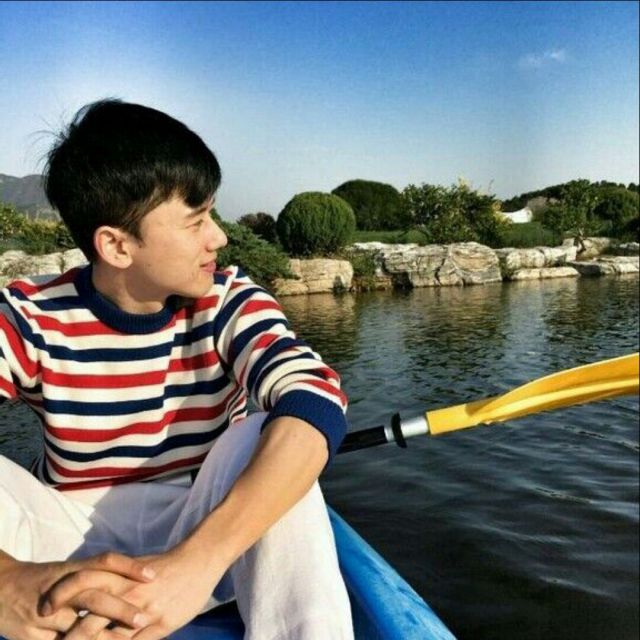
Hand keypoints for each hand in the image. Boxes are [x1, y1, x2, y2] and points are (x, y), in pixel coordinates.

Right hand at [0, 552, 154, 639]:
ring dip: (102, 637)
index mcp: (71, 569)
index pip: (105, 562)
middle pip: (93, 597)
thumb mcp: (69, 570)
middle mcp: (60, 589)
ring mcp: (45, 614)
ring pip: (77, 627)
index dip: (129, 567)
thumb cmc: (43, 579)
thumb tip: (134, 578)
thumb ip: (97, 574)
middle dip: (120, 609)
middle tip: (144, 617)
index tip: (153, 574)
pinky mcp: (32, 636)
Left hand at [43, 542, 224, 639]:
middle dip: (67, 636)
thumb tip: (96, 586)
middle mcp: (125, 593)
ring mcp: (141, 611)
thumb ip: (118, 579)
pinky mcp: (157, 625)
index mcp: (118, 575)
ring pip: (105, 639)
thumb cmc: (168, 565)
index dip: (59, 596)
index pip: (80, 584)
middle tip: (51, 638)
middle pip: (88, 617)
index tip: (41, 608)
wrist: (199, 560)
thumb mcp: (138, 569)